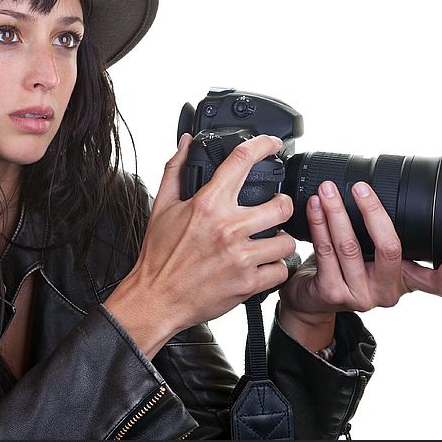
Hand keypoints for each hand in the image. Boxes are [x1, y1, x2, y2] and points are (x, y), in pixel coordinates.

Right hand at [105, 133, 296, 357]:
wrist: (155, 298)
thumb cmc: (159, 256)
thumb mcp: (162, 206)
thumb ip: (176, 170)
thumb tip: (186, 143)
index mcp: (208, 204)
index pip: (242, 161)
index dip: (264, 145)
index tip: (272, 144)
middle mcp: (227, 228)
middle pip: (281, 205)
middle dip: (283, 204)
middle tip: (277, 208)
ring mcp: (240, 257)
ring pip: (286, 241)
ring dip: (282, 240)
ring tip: (271, 241)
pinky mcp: (246, 283)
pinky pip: (280, 271)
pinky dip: (275, 268)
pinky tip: (264, 265)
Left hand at [278, 180, 441, 348]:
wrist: (312, 300)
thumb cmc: (346, 269)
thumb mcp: (373, 257)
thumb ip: (384, 238)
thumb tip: (381, 188)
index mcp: (405, 280)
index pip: (439, 285)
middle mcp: (387, 292)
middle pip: (389, 250)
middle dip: (373, 212)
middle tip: (361, 188)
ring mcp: (360, 295)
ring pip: (350, 246)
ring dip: (337, 212)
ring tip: (328, 190)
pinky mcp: (333, 293)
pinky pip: (326, 252)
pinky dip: (319, 224)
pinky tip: (315, 207)